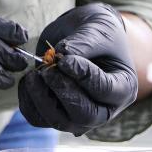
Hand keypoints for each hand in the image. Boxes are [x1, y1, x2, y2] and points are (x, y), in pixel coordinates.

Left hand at [18, 3, 137, 135]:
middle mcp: (105, 108)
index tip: (64, 60)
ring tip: (33, 75)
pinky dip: (29, 103)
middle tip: (47, 71)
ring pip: (60, 122)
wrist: (85, 32)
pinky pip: (40, 119)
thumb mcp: (97, 28)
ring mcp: (80, 114)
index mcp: (124, 87)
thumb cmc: (99, 30)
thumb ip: (82, 43)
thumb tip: (60, 58)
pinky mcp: (58, 112)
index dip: (83, 76)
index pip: (105, 90)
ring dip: (42, 100)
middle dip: (63, 93)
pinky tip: (28, 80)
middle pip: (85, 116)